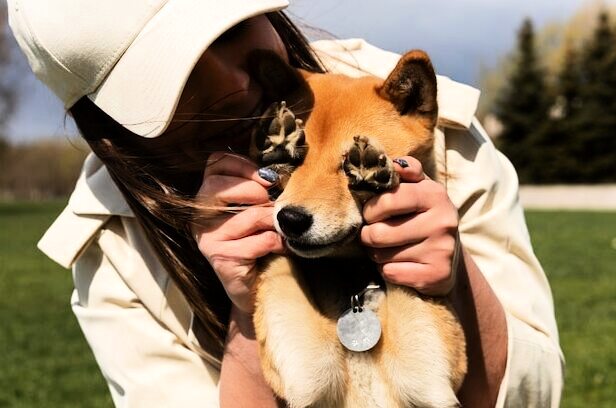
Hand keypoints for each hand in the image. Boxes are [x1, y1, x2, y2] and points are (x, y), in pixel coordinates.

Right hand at [193, 152, 284, 312]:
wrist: (253, 287)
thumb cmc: (256, 241)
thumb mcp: (253, 208)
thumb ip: (256, 187)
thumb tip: (274, 173)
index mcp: (207, 196)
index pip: (215, 163)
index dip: (243, 165)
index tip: (266, 177)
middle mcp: (200, 215)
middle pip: (220, 186)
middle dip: (254, 190)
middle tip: (271, 202)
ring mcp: (207, 238)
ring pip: (249, 216)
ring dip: (273, 222)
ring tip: (280, 230)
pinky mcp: (221, 258)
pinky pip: (259, 242)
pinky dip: (277, 243)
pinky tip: (279, 248)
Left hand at [360, 156, 459, 295]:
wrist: (450, 257)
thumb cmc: (423, 216)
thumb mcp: (419, 188)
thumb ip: (407, 171)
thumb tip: (396, 163)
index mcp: (435, 194)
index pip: (388, 200)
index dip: (370, 209)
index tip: (370, 213)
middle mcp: (443, 222)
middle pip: (380, 232)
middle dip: (368, 235)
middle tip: (372, 234)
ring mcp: (442, 250)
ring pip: (382, 255)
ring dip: (376, 253)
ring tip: (386, 248)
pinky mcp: (437, 275)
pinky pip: (391, 273)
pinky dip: (387, 270)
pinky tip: (399, 264)